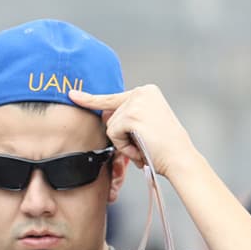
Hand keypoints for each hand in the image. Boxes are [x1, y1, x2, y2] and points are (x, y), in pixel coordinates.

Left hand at [69, 85, 195, 178]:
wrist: (179, 158)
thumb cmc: (163, 147)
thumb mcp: (145, 125)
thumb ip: (126, 117)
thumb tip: (104, 115)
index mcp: (147, 92)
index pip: (112, 97)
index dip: (89, 99)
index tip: (72, 95)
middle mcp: (141, 92)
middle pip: (110, 116)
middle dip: (121, 135)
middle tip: (143, 142)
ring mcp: (136, 102)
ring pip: (110, 126)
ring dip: (123, 142)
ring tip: (144, 145)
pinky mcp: (131, 115)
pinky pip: (113, 134)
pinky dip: (124, 146)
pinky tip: (140, 147)